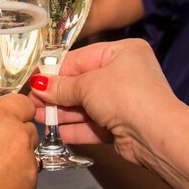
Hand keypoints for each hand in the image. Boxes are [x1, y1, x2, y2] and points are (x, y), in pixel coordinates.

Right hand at [0, 94, 38, 188]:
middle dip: (16, 137)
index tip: (13, 117)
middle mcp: (17, 136)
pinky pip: (29, 179)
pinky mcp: (31, 187)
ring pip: (30, 155)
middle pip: (28, 129)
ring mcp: (27, 163)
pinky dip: (17, 182)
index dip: (17, 111)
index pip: (24, 103)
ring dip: (17, 160)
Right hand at [29, 39, 177, 165]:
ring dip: (60, 113)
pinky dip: (73, 128)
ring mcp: (123, 102)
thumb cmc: (127, 96)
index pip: (79, 59)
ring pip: (84, 106)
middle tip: (32, 100)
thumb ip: (60, 86)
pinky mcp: (120, 126)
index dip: (54, 71)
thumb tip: (37, 85)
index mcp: (121, 53)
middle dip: (55, 95)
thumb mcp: (87, 85)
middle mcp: (124, 75)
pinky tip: (54, 132)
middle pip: (80, 84)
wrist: (156, 136)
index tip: (33, 80)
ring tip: (37, 117)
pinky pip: (92, 124)